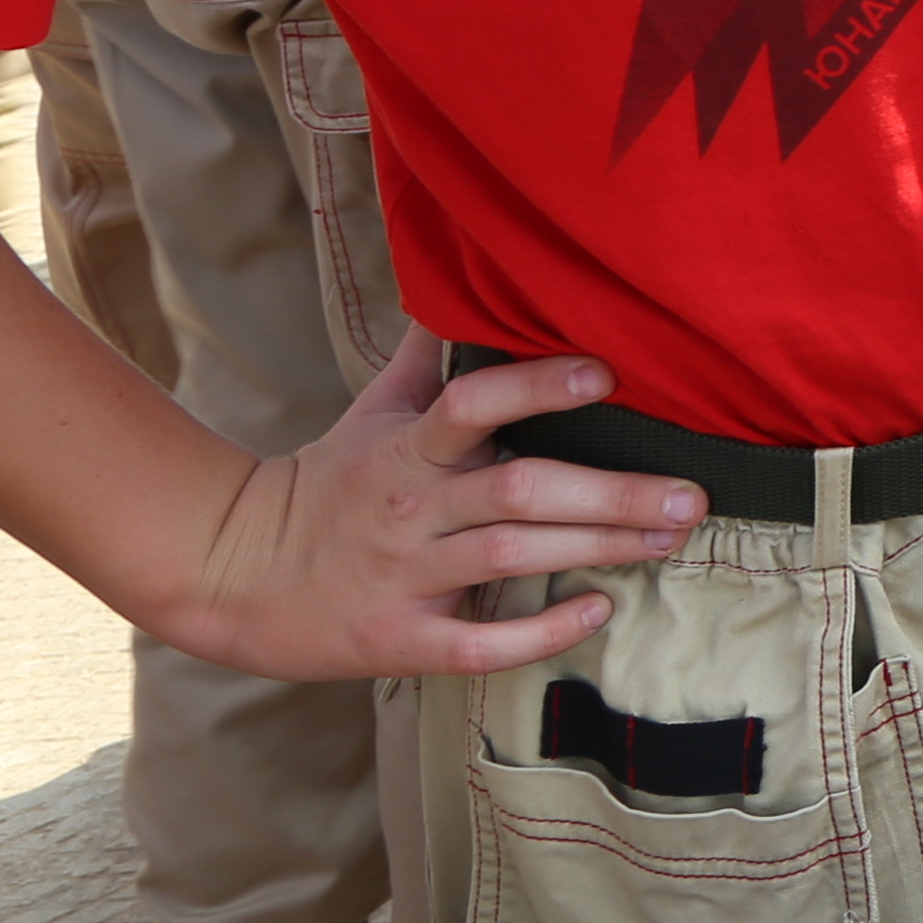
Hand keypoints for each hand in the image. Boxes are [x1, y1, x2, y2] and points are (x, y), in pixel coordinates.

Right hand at [157, 336, 704, 679]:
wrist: (232, 573)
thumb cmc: (328, 484)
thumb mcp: (372, 411)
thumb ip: (427, 355)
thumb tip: (464, 279)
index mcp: (408, 448)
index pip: (472, 405)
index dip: (536, 387)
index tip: (606, 376)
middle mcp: (412, 509)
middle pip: (520, 492)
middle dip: (612, 494)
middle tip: (690, 496)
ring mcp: (405, 577)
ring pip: (512, 558)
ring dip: (598, 549)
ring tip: (668, 538)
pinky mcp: (400, 639)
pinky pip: (479, 642)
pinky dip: (540, 632)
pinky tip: (596, 611)